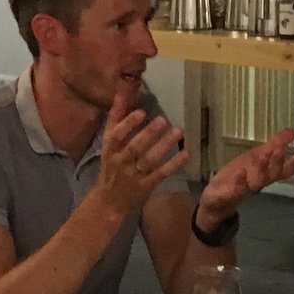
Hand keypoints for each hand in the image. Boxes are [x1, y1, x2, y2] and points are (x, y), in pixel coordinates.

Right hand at [94, 96, 186, 216]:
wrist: (108, 201)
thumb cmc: (110, 166)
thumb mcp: (108, 144)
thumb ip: (116, 118)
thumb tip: (121, 92)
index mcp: (110, 150)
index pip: (116, 136)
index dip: (128, 124)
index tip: (142, 112)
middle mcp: (120, 162)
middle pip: (134, 148)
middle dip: (148, 134)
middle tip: (163, 120)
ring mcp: (134, 176)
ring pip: (149, 160)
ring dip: (164, 146)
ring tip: (178, 132)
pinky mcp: (146, 186)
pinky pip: (160, 174)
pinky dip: (173, 164)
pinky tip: (186, 153)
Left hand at [197, 129, 293, 226]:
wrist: (218, 198)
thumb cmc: (239, 176)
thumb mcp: (255, 156)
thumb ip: (273, 145)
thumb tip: (291, 131)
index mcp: (265, 174)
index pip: (282, 171)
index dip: (292, 164)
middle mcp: (257, 182)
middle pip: (270, 175)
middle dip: (275, 163)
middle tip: (278, 150)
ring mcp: (243, 189)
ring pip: (255, 182)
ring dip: (259, 171)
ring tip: (260, 158)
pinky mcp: (228, 194)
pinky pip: (235, 189)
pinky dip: (238, 182)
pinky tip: (240, 173)